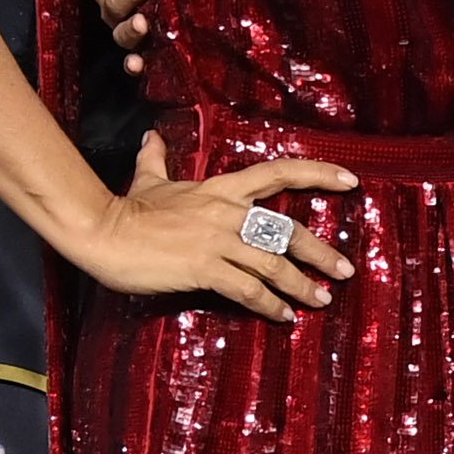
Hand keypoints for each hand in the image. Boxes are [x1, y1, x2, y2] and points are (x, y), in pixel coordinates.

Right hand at [81, 129, 355, 316]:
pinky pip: (246, 288)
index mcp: (220, 189)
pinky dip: (269, 304)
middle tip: (345, 270)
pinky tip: (283, 316)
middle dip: (320, 250)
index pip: (278, 172)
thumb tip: (152, 137)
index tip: (351, 181)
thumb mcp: (147, 180)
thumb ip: (156, 159)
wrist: (102, 232)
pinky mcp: (203, 267)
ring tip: (321, 300)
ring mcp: (216, 240)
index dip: (318, 174)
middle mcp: (226, 212)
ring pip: (273, 262)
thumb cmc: (127, 210)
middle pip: (286, 228)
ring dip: (302, 284)